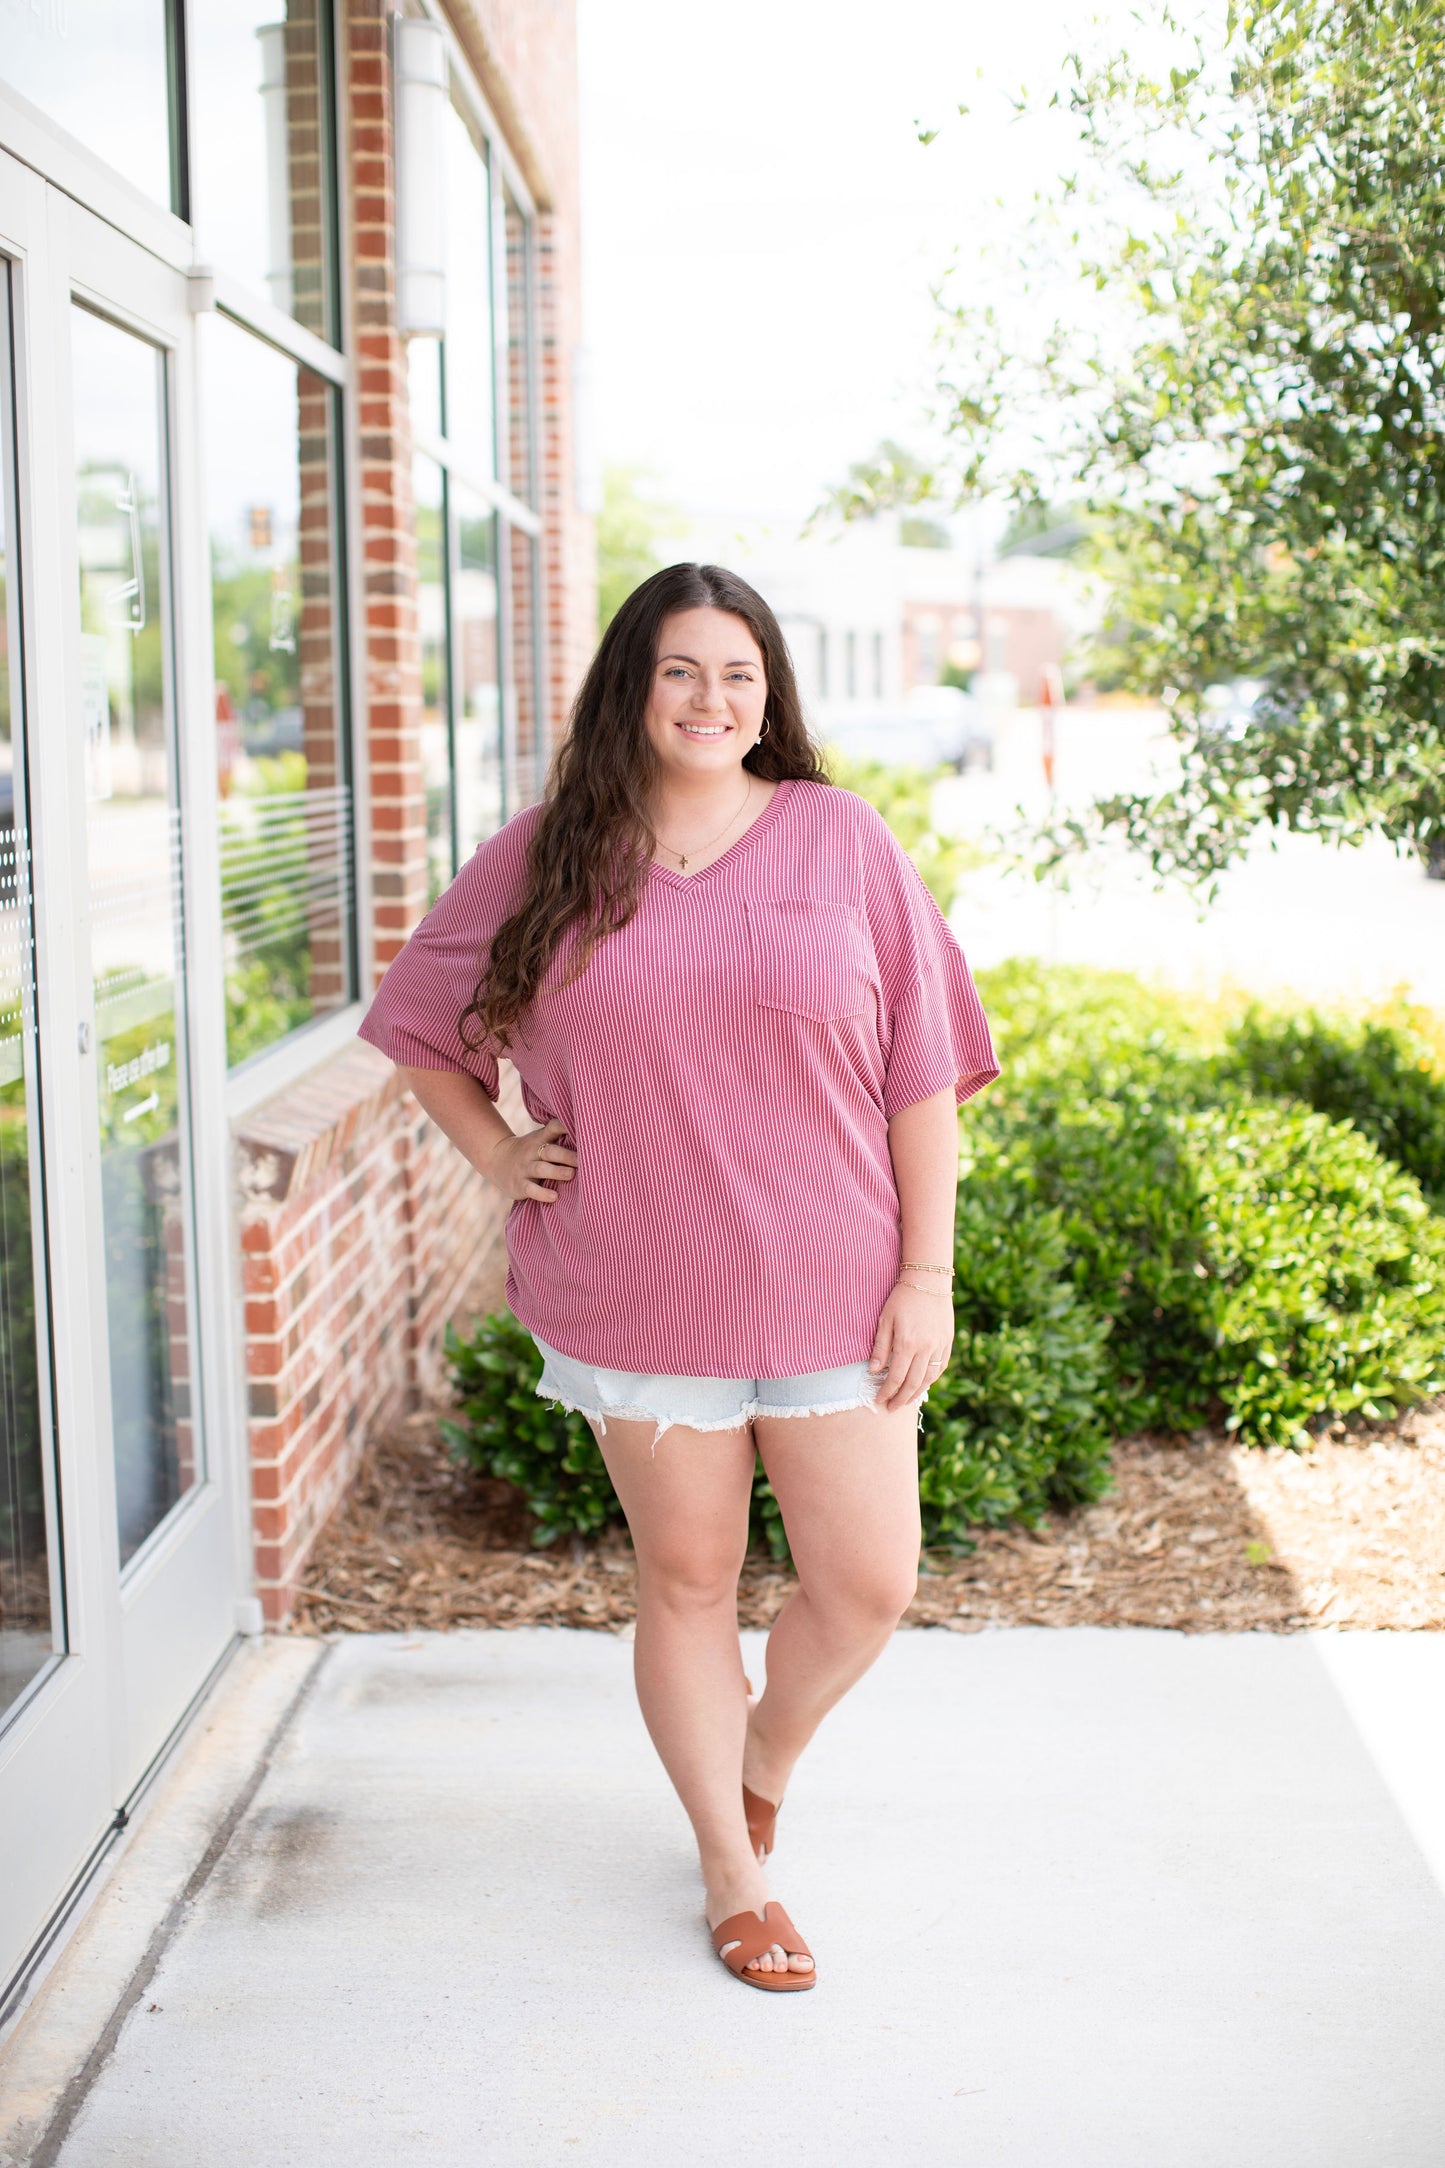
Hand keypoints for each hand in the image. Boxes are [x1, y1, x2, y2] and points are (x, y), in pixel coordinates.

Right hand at [484, 1117, 577, 1203]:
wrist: (496, 1159)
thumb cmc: (531, 1151)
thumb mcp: (541, 1140)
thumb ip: (560, 1138)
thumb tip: (594, 1137)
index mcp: (540, 1139)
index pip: (552, 1128)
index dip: (564, 1126)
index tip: (580, 1126)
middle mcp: (532, 1152)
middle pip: (550, 1151)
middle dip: (567, 1155)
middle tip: (584, 1160)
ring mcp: (525, 1168)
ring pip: (541, 1169)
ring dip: (557, 1172)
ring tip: (571, 1175)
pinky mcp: (519, 1185)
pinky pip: (531, 1189)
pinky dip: (542, 1193)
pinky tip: (554, 1196)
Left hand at [868, 1284, 952, 1410]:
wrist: (928, 1281)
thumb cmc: (901, 1298)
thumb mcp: (885, 1320)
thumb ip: (880, 1347)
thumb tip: (874, 1371)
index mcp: (907, 1343)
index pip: (896, 1377)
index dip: (887, 1392)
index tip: (879, 1399)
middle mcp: (926, 1348)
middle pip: (913, 1383)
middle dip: (901, 1398)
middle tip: (891, 1408)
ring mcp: (939, 1346)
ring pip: (929, 1378)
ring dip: (917, 1393)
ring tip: (906, 1401)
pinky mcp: (947, 1342)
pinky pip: (941, 1367)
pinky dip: (931, 1379)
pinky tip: (923, 1384)